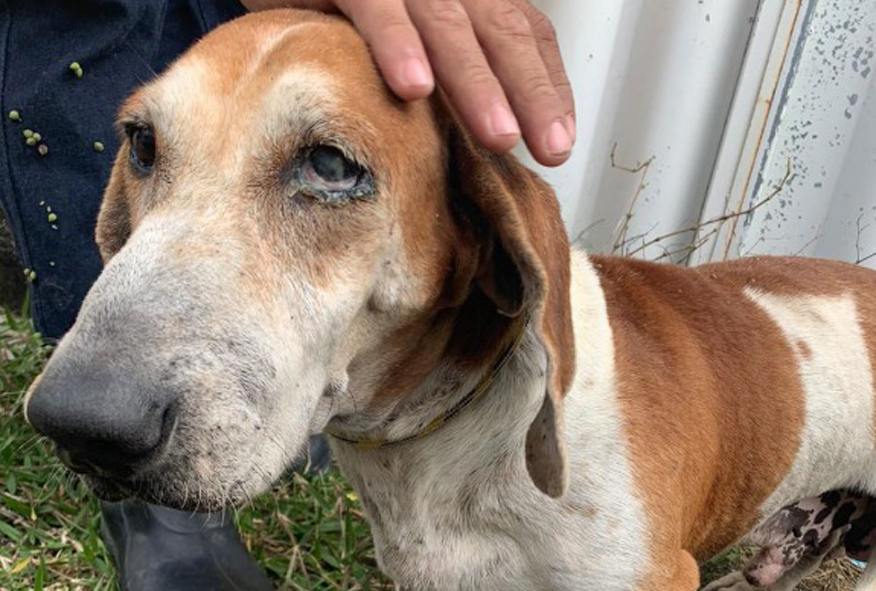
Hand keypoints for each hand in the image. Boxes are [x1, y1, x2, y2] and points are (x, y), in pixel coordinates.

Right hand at [240, 0, 575, 166]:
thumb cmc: (344, 10)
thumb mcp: (410, 41)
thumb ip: (448, 73)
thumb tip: (490, 141)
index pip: (528, 30)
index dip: (549, 86)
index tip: (560, 141)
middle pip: (504, 29)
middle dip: (531, 93)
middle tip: (549, 146)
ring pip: (450, 23)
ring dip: (476, 83)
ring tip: (499, 136)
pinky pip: (377, 8)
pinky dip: (396, 45)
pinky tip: (413, 87)